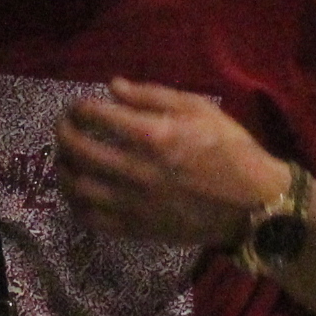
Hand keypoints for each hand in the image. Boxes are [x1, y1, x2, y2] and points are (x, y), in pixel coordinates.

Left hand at [56, 80, 288, 247]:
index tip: (79, 106)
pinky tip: (77, 192)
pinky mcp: (137, 228)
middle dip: (63, 133)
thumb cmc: (230, 149)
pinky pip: (91, 219)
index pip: (96, 115)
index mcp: (154, 135)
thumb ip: (153, 95)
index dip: (79, 107)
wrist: (252, 203)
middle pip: (79, 150)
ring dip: (63, 169)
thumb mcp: (199, 109)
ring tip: (65, 159)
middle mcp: (137, 170)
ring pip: (78, 187)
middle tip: (64, 128)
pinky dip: (76, 204)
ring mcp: (134, 203)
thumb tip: (113, 86)